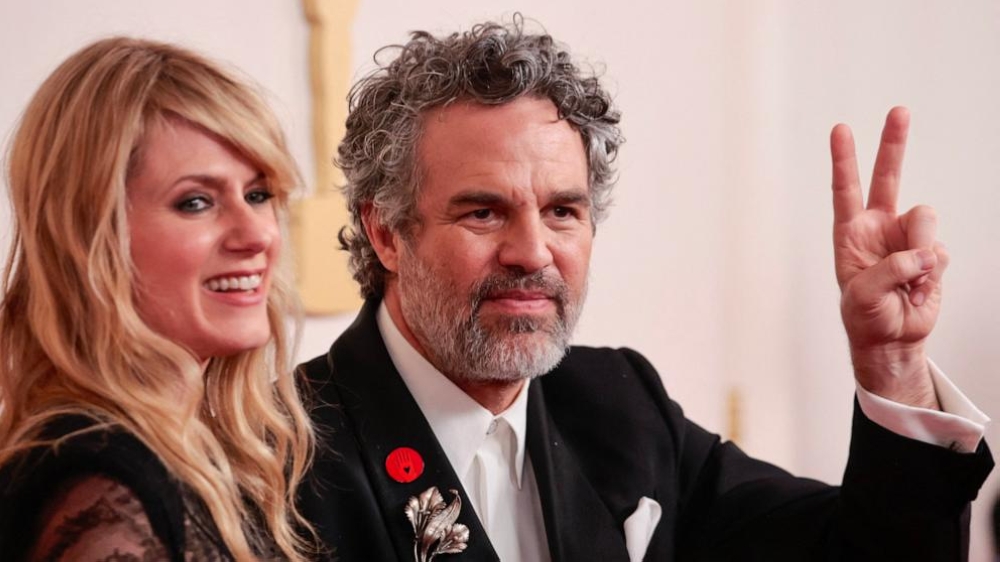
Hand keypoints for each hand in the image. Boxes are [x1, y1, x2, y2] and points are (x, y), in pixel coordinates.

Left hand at [830, 107, 945, 408]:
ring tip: (910, 281)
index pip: (845, 190)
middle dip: (893, 144)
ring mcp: (907, 237)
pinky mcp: (931, 253)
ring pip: (925, 219)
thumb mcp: (863, 295)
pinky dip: (932, 274)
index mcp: (851, 233)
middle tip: (899, 111)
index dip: (843, 160)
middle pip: (888, 177)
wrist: (892, 339)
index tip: (840, 129)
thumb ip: (889, 270)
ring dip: (920, 250)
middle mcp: (879, 227)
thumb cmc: (865, 316)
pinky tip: (920, 289)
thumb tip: (923, 254)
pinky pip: (939, 251)